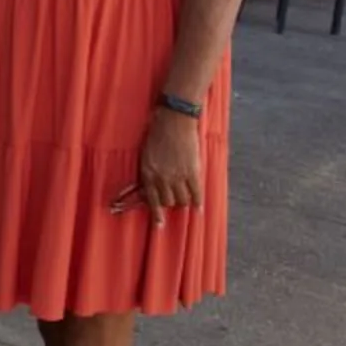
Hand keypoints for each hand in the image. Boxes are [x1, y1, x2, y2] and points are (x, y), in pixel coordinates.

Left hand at [112, 109, 202, 228]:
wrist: (173, 120)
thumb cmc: (157, 133)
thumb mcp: (146, 154)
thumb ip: (149, 171)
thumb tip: (151, 187)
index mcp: (148, 173)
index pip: (152, 200)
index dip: (157, 214)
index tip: (160, 225)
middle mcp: (161, 178)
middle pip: (168, 202)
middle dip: (170, 204)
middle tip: (174, 201)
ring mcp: (178, 176)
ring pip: (182, 200)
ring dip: (183, 202)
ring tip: (185, 200)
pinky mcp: (192, 171)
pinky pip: (196, 193)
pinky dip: (198, 202)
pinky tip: (199, 208)